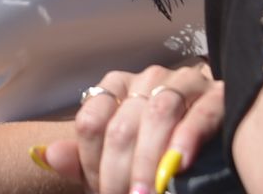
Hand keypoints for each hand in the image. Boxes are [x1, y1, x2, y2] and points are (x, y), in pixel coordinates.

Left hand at [40, 65, 222, 193]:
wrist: (218, 129)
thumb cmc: (159, 144)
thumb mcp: (118, 155)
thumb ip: (82, 158)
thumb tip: (44, 156)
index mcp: (116, 87)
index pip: (90, 122)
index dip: (92, 164)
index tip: (102, 192)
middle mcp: (146, 78)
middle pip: (121, 125)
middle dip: (121, 173)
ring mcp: (183, 83)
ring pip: (157, 115)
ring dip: (149, 162)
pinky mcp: (217, 95)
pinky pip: (199, 114)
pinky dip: (187, 140)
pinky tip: (180, 165)